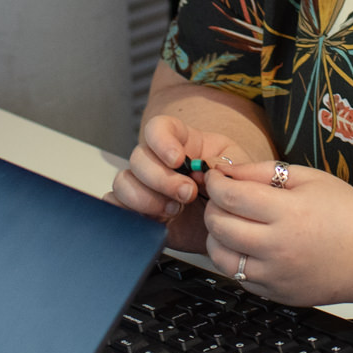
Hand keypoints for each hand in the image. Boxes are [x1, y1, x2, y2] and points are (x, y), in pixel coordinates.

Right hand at [109, 112, 253, 252]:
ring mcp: (144, 186)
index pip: (158, 128)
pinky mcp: (136, 211)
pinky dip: (129, 214)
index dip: (162, 141)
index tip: (178, 159)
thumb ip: (225, 165)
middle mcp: (157, 162)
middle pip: (138, 157)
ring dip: (147, 199)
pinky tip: (156, 221)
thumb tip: (208, 170)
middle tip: (187, 194)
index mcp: (181, 143)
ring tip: (174, 211)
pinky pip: (114, 206)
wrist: (228, 223)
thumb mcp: (237, 170)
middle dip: (162, 179)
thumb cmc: (231, 190)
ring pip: (123, 182)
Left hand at [202, 160, 352, 306]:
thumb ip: (264, 171)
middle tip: (222, 198)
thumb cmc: (349, 213)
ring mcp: (276, 275)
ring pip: (221, 258)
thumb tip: (228, 170)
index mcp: (288, 213)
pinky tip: (249, 246)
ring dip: (217, 237)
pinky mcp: (277, 294)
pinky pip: (239, 278)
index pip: (230, 197)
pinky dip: (235, 260)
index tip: (216, 177)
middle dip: (212, 207)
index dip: (215, 183)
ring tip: (231, 224)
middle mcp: (278, 247)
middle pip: (220, 227)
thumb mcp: (309, 178)